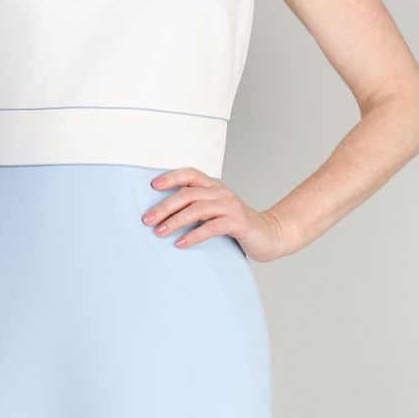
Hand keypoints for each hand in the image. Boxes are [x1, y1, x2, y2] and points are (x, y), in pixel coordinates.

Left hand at [141, 168, 290, 260]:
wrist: (271, 235)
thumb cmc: (238, 226)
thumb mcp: (216, 212)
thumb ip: (197, 209)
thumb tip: (163, 215)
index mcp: (215, 187)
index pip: (191, 174)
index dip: (171, 177)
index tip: (152, 186)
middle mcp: (222, 193)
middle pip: (189, 193)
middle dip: (165, 206)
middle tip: (147, 219)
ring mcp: (231, 207)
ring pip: (198, 209)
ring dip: (175, 220)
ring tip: (159, 232)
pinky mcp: (238, 223)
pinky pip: (212, 227)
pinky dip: (194, 235)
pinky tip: (180, 243)